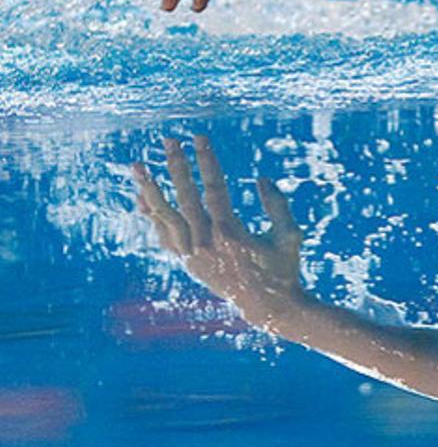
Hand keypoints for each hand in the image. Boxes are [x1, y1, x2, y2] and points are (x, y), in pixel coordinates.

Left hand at [132, 135, 306, 328]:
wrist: (268, 308)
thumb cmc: (284, 269)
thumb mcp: (290, 235)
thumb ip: (277, 205)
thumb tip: (261, 179)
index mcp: (231, 233)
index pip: (214, 188)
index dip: (206, 161)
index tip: (199, 138)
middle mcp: (206, 243)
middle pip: (185, 197)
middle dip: (176, 166)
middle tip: (168, 141)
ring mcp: (193, 254)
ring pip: (165, 217)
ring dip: (150, 189)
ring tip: (137, 167)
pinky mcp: (188, 263)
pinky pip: (163, 237)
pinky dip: (151, 218)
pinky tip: (142, 199)